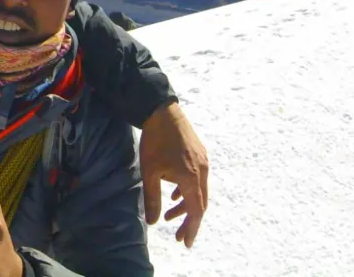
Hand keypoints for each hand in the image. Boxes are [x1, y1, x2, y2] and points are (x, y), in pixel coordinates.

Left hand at [139, 100, 208, 246]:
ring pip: (198, 190)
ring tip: (170, 214)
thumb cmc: (154, 141)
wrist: (162, 111)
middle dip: (189, 220)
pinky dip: (187, 190)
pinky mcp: (199, 153)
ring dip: (185, 204)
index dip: (192, 228)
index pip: (196, 210)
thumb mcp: (150, 172)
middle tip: (178, 235)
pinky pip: (197, 178)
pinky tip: (174, 193)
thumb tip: (154, 222)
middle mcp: (202, 171)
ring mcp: (203, 161)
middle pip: (200, 203)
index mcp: (192, 177)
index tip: (186, 242)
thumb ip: (153, 198)